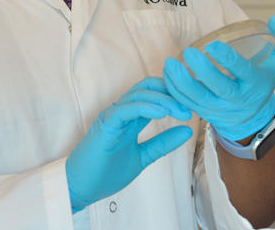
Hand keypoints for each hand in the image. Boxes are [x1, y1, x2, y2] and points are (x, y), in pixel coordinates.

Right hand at [66, 77, 192, 211]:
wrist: (82, 188)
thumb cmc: (107, 173)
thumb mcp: (143, 157)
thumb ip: (162, 143)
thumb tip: (187, 131)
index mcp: (130, 117)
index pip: (154, 93)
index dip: (173, 94)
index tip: (192, 103)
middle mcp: (122, 111)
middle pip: (148, 87)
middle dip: (171, 93)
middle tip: (190, 105)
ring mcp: (112, 116)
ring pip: (139, 95)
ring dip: (163, 100)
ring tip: (181, 110)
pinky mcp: (105, 124)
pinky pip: (125, 109)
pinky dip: (145, 107)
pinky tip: (162, 113)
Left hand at [163, 16, 274, 141]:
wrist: (252, 118)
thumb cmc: (260, 84)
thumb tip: (274, 19)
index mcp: (255, 83)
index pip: (242, 72)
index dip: (228, 60)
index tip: (213, 45)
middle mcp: (238, 99)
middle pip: (220, 88)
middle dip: (203, 71)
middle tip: (189, 52)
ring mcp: (220, 109)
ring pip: (199, 99)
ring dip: (182, 82)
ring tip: (170, 63)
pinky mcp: (205, 113)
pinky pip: (188, 104)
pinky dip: (175, 90)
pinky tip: (168, 74)